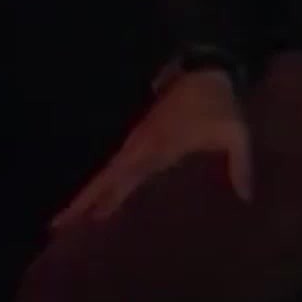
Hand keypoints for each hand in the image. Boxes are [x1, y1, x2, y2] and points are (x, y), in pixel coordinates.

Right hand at [52, 69, 250, 227]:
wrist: (204, 72)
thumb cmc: (219, 106)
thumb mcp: (235, 132)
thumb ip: (240, 164)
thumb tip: (246, 197)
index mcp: (159, 148)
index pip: (127, 180)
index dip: (107, 201)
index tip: (88, 223)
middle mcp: (140, 148)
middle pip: (105, 180)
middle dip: (82, 204)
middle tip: (56, 229)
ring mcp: (135, 142)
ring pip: (104, 174)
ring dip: (84, 196)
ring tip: (61, 222)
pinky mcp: (137, 138)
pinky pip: (113, 166)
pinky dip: (99, 183)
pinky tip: (92, 200)